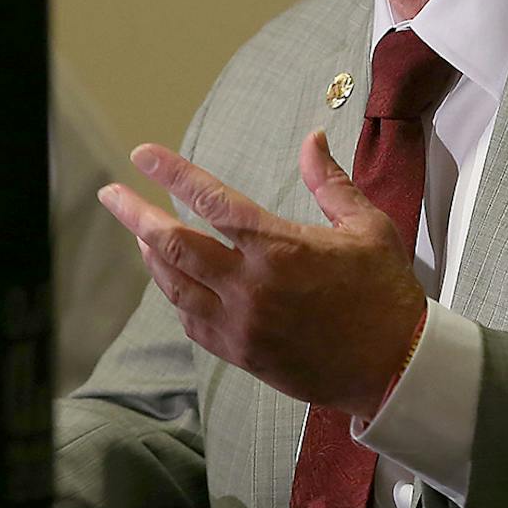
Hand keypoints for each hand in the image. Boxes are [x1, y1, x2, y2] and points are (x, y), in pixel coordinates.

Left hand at [98, 131, 425, 417]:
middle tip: (111, 194)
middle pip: (175, 244)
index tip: (143, 155)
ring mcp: (242, 324)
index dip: (173, 173)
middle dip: (136, 215)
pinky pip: (192, 322)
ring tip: (138, 234)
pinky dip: (176, 296)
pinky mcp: (242, 354)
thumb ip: (330, 182)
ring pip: (175, 285)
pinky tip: (172, 280)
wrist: (396, 368)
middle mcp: (252, 286)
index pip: (212, 201)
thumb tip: (313, 139)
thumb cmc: (385, 293)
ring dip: (151, 256)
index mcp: (280, 248)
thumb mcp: (367, 226)